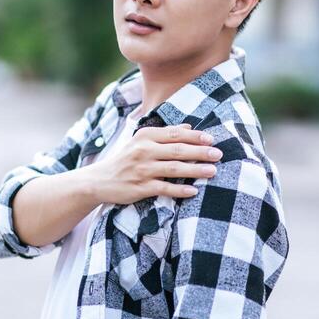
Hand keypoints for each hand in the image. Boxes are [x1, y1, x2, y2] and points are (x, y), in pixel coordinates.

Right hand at [87, 124, 222, 205]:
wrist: (99, 180)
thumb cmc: (126, 159)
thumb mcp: (141, 141)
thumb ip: (165, 134)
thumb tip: (189, 127)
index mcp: (145, 136)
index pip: (175, 134)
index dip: (195, 137)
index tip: (212, 139)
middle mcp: (144, 150)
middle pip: (178, 150)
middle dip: (200, 152)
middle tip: (218, 154)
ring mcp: (142, 169)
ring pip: (174, 168)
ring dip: (195, 170)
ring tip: (213, 171)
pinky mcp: (140, 187)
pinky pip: (164, 188)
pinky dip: (180, 190)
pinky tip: (194, 191)